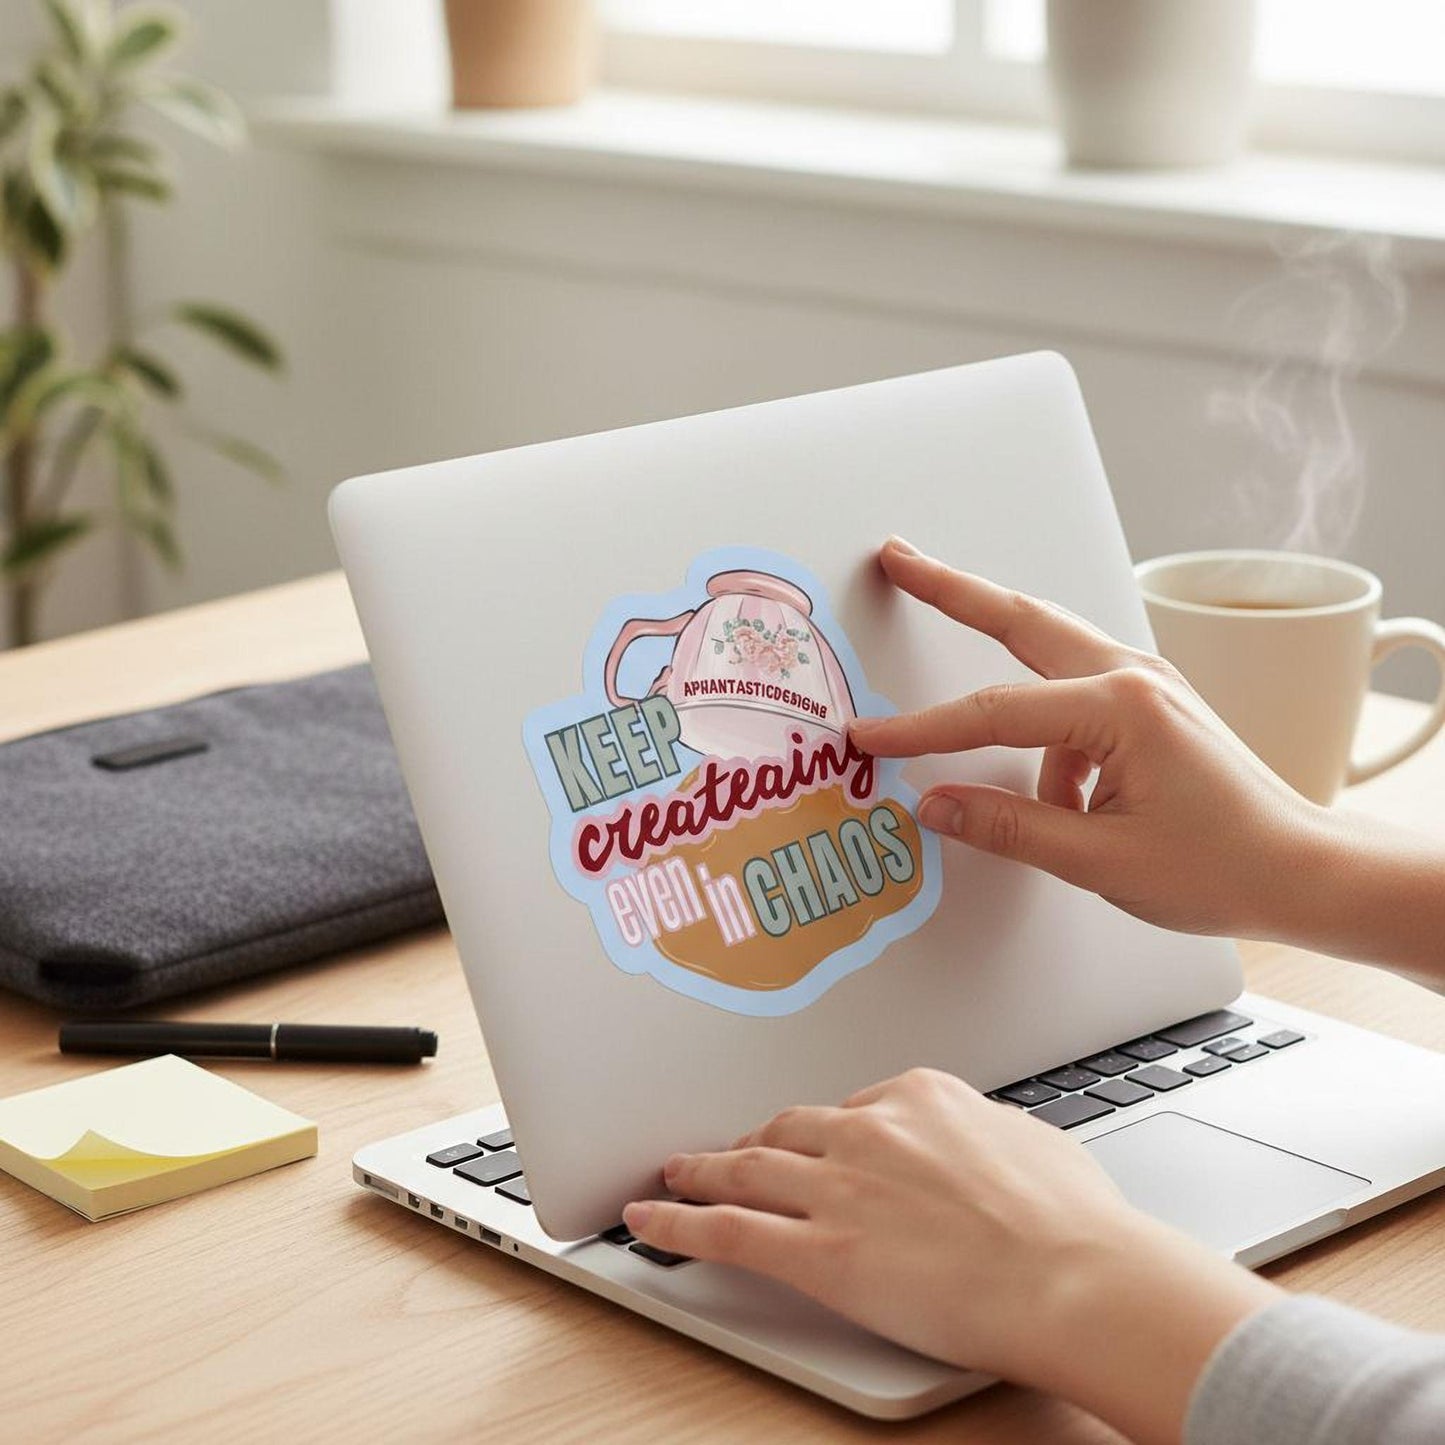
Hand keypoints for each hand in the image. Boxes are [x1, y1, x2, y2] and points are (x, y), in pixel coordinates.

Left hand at [625, 1069, 1275, 1444]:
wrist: (1076, 1276)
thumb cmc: (1074, 1222)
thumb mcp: (1032, 1142)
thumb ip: (985, 1134)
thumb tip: (980, 1141)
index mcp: (920, 1097)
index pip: (852, 1108)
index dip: (825, 1134)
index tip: (812, 1144)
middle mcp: (868, 1131)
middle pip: (789, 1130)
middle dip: (753, 1141)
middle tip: (728, 1153)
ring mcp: (837, 1189)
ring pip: (746, 1169)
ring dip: (702, 1170)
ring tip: (674, 1174)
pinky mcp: (819, 1251)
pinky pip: (727, 1230)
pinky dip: (678, 1225)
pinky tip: (649, 1222)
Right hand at [849, 537, 1333, 939]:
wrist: (1306, 871)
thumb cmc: (1223, 866)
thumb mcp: (1102, 860)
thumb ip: (1010, 829)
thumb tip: (935, 805)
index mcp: (1123, 708)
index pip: (995, 712)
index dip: (924, 729)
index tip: (872, 737)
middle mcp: (1136, 677)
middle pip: (1023, 621)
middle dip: (954, 590)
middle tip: (899, 559)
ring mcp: (1148, 686)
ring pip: (1049, 650)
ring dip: (996, 649)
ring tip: (949, 644)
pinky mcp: (1152, 707)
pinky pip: (1075, 704)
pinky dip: (1047, 740)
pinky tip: (1059, 801)